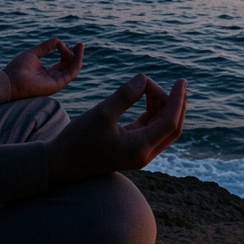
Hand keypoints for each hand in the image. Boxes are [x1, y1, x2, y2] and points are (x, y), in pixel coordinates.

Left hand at [4, 38, 83, 100]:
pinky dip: (76, 62)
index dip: (65, 51)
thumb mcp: (34, 53)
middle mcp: (53, 78)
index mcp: (47, 72)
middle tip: (80, 44)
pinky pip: (72, 73)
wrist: (11, 81)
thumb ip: (46, 47)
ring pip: (73, 69)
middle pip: (70, 66)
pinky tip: (75, 52)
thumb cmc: (18, 68)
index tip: (62, 43)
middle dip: (75, 54)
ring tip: (80, 46)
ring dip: (78, 57)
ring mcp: (56, 82)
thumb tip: (58, 40)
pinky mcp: (58, 84)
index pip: (62, 62)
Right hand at [46, 74, 186, 188]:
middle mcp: (144, 154)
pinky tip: (146, 97)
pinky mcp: (130, 149)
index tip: (181, 81)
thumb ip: (125, 95)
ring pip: (161, 128)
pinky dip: (151, 113)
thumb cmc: (78, 140)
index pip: (170, 123)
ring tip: (151, 87)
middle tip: (179, 83)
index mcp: (140, 148)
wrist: (61, 164)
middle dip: (176, 104)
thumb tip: (143, 79)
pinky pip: (149, 129)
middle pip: (172, 128)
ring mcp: (138, 153)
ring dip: (163, 107)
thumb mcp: (102, 113)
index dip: (178, 100)